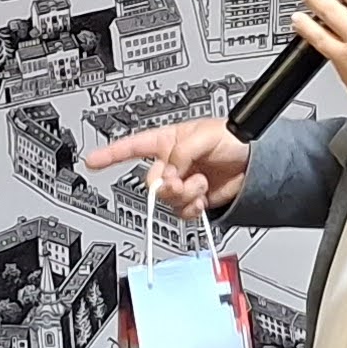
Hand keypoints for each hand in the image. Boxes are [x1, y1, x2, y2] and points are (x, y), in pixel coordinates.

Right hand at [84, 117, 249, 219]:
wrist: (254, 163)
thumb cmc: (233, 139)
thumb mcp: (204, 135)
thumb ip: (180, 152)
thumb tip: (168, 172)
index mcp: (168, 141)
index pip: (132, 146)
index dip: (110, 153)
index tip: (92, 160)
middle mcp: (171, 163)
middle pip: (150, 181)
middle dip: (164, 186)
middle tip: (180, 182)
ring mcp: (182, 182)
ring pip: (166, 200)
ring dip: (183, 195)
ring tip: (200, 184)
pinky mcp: (194, 199)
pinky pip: (181, 211)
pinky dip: (192, 208)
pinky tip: (202, 197)